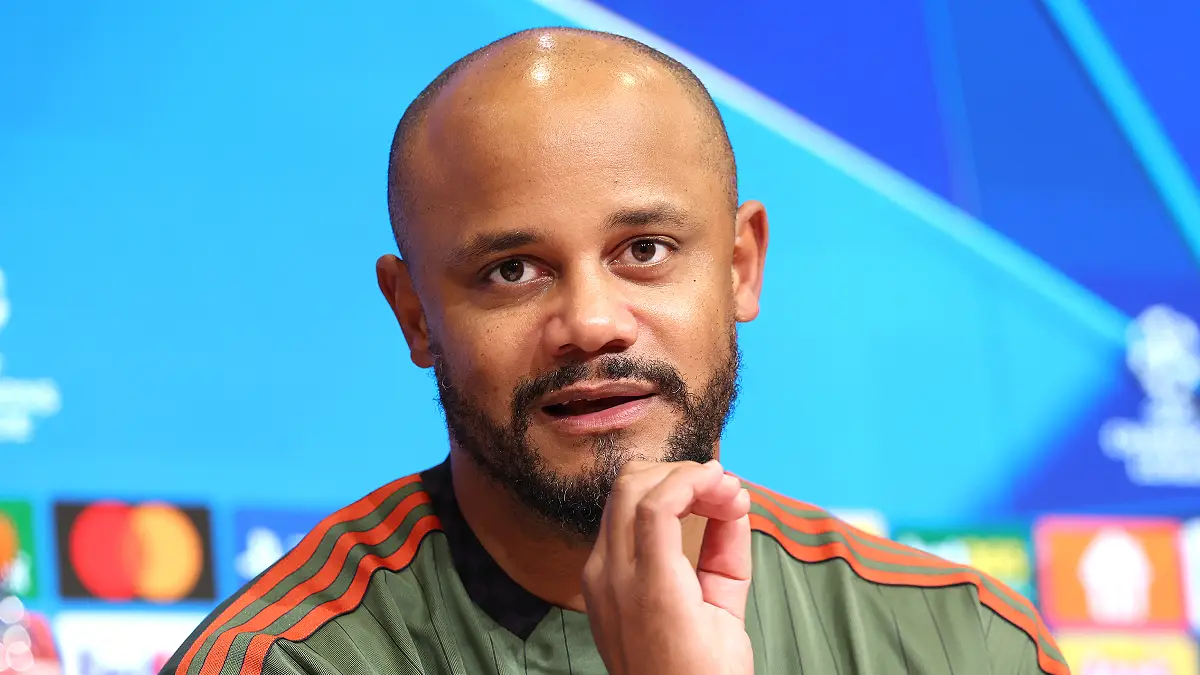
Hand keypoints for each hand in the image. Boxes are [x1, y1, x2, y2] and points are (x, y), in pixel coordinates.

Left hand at [582, 459, 752, 674]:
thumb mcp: (726, 616)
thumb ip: (728, 552)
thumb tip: (733, 498)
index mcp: (649, 588)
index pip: (656, 503)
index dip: (693, 478)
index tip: (727, 479)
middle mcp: (612, 576)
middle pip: (630, 488)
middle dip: (679, 474)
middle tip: (722, 487)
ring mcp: (597, 579)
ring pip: (618, 500)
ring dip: (663, 485)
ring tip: (711, 498)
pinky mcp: (595, 584)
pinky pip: (616, 526)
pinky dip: (650, 509)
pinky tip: (684, 514)